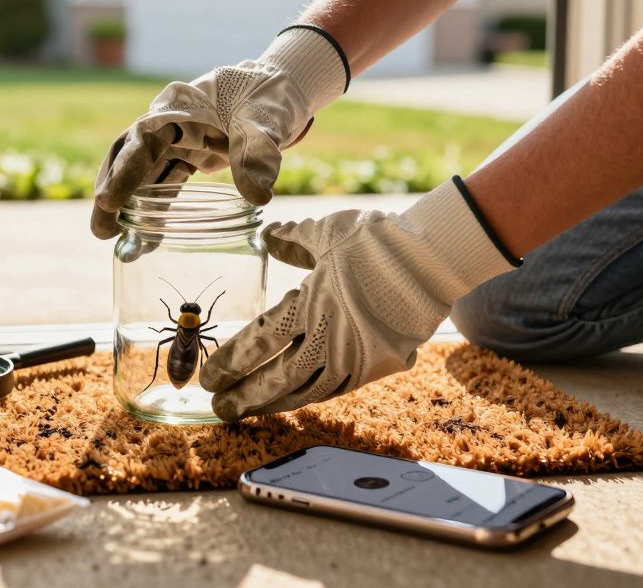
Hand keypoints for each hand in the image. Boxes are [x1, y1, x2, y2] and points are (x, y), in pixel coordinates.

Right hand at [90, 27, 348, 238]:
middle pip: (127, 157)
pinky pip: (162, 182)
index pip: (141, 140)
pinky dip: (154, 208)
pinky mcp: (186, 155)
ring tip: (110, 237)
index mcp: (177, 109)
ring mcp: (175, 140)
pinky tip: (149, 238)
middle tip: (101, 230)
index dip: (123, 171)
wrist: (280, 88)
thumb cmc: (268, 99)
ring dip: (125, 203)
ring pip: (140, 172)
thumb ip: (259, 155)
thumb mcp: (266, 123)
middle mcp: (167, 124)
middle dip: (111, 192)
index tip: (109, 201)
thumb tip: (258, 197)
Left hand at [199, 179, 517, 420]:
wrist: (434, 259)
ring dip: (273, 404)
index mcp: (310, 306)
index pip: (259, 343)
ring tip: (248, 412)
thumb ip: (292, 239)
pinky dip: (308, 397)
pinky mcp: (376, 367)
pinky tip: (292, 401)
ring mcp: (355, 358)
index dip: (231, 362)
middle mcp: (330, 339)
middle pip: (277, 378)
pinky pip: (334, 390)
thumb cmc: (378, 240)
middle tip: (219, 407)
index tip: (209, 377)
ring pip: (305, 391)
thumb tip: (267, 238)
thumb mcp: (327, 231)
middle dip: (245, 395)